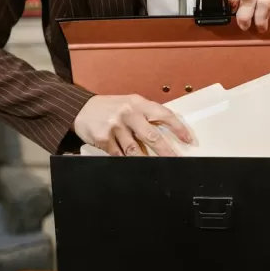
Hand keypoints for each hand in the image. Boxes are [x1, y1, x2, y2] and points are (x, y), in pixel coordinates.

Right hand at [73, 94, 191, 156]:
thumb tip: (168, 133)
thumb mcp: (130, 104)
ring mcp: (115, 126)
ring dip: (146, 160)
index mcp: (138, 103)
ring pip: (136, 150)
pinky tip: (132, 163)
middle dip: (166, 151)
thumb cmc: (110, 108)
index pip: (164, 114)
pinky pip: (120, 155)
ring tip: (155, 167)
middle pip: (152, 136)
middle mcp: (128, 113)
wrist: (81, 109)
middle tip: (176, 161)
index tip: (188, 140)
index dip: (178, 128)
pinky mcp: (104, 139)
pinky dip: (127, 161)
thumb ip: (147, 115)